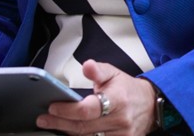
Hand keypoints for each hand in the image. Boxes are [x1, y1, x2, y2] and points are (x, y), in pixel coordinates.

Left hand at [36, 60, 156, 135]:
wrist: (150, 105)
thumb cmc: (128, 90)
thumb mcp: (114, 74)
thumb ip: (98, 70)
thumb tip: (87, 65)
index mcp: (118, 100)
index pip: (89, 110)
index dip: (68, 110)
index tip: (52, 107)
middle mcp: (120, 120)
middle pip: (84, 127)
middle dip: (60, 123)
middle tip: (43, 119)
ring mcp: (121, 135)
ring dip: (67, 133)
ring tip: (52, 126)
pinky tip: (69, 133)